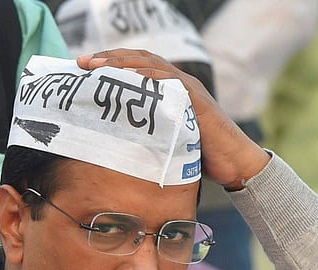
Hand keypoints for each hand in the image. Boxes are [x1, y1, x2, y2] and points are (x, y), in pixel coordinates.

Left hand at [77, 49, 270, 189]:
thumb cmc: (199, 154)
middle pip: (140, 59)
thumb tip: (110, 140)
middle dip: (109, 58)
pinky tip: (130, 79)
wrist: (234, 163)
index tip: (84, 66)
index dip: (111, 62)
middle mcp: (178, 83)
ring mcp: (189, 90)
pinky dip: (150, 79)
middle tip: (83, 61)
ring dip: (123, 64)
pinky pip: (171, 84)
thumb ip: (143, 132)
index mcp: (169, 89)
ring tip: (98, 66)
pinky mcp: (197, 102)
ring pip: (153, 66)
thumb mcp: (163, 139)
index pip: (137, 66)